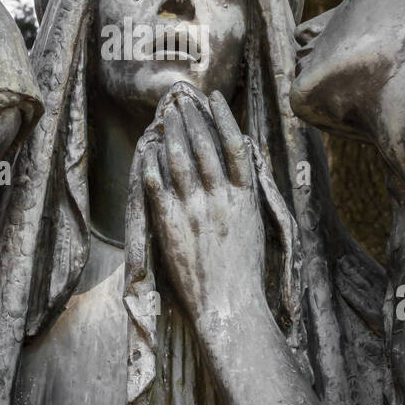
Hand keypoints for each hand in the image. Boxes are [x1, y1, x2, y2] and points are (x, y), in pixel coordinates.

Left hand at [140, 86, 265, 322]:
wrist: (229, 306)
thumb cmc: (245, 270)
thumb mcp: (255, 225)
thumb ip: (245, 193)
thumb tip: (239, 161)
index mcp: (244, 198)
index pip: (233, 145)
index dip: (222, 118)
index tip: (212, 98)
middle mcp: (219, 199)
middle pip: (204, 146)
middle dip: (191, 118)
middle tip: (181, 99)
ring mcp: (193, 211)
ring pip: (180, 160)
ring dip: (171, 133)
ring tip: (166, 115)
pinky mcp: (170, 225)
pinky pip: (157, 185)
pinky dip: (152, 163)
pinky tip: (148, 149)